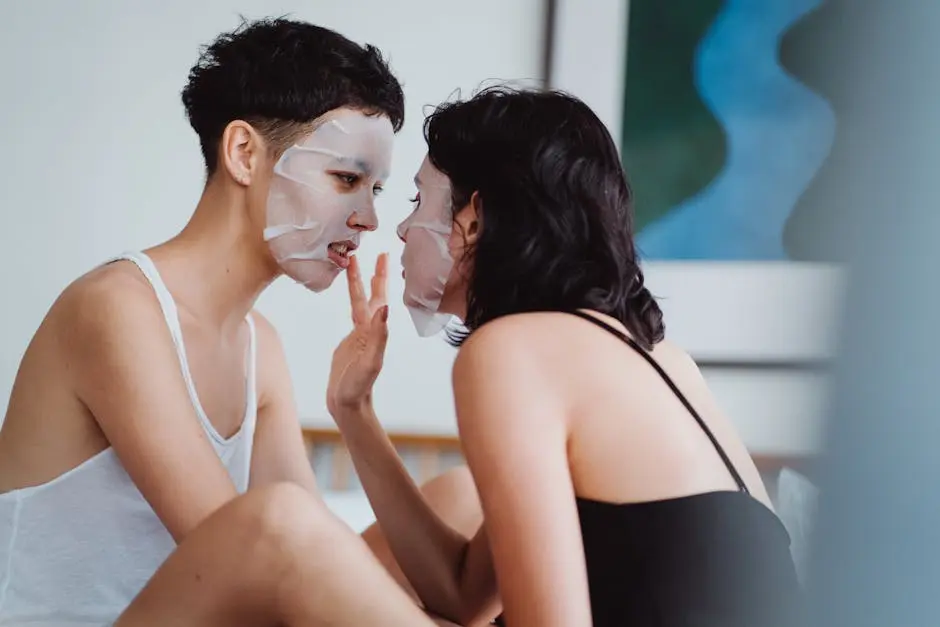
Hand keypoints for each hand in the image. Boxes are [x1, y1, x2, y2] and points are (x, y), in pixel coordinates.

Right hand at [326, 254, 389, 415]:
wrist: (348, 405)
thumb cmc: (359, 388)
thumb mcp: (369, 363)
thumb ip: (378, 337)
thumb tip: (385, 308)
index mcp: (376, 331)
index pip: (380, 297)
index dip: (381, 277)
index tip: (384, 256)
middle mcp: (371, 329)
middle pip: (373, 294)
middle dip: (374, 273)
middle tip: (379, 252)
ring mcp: (360, 334)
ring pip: (360, 301)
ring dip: (359, 283)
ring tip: (354, 262)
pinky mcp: (350, 341)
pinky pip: (352, 312)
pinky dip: (352, 299)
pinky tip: (353, 294)